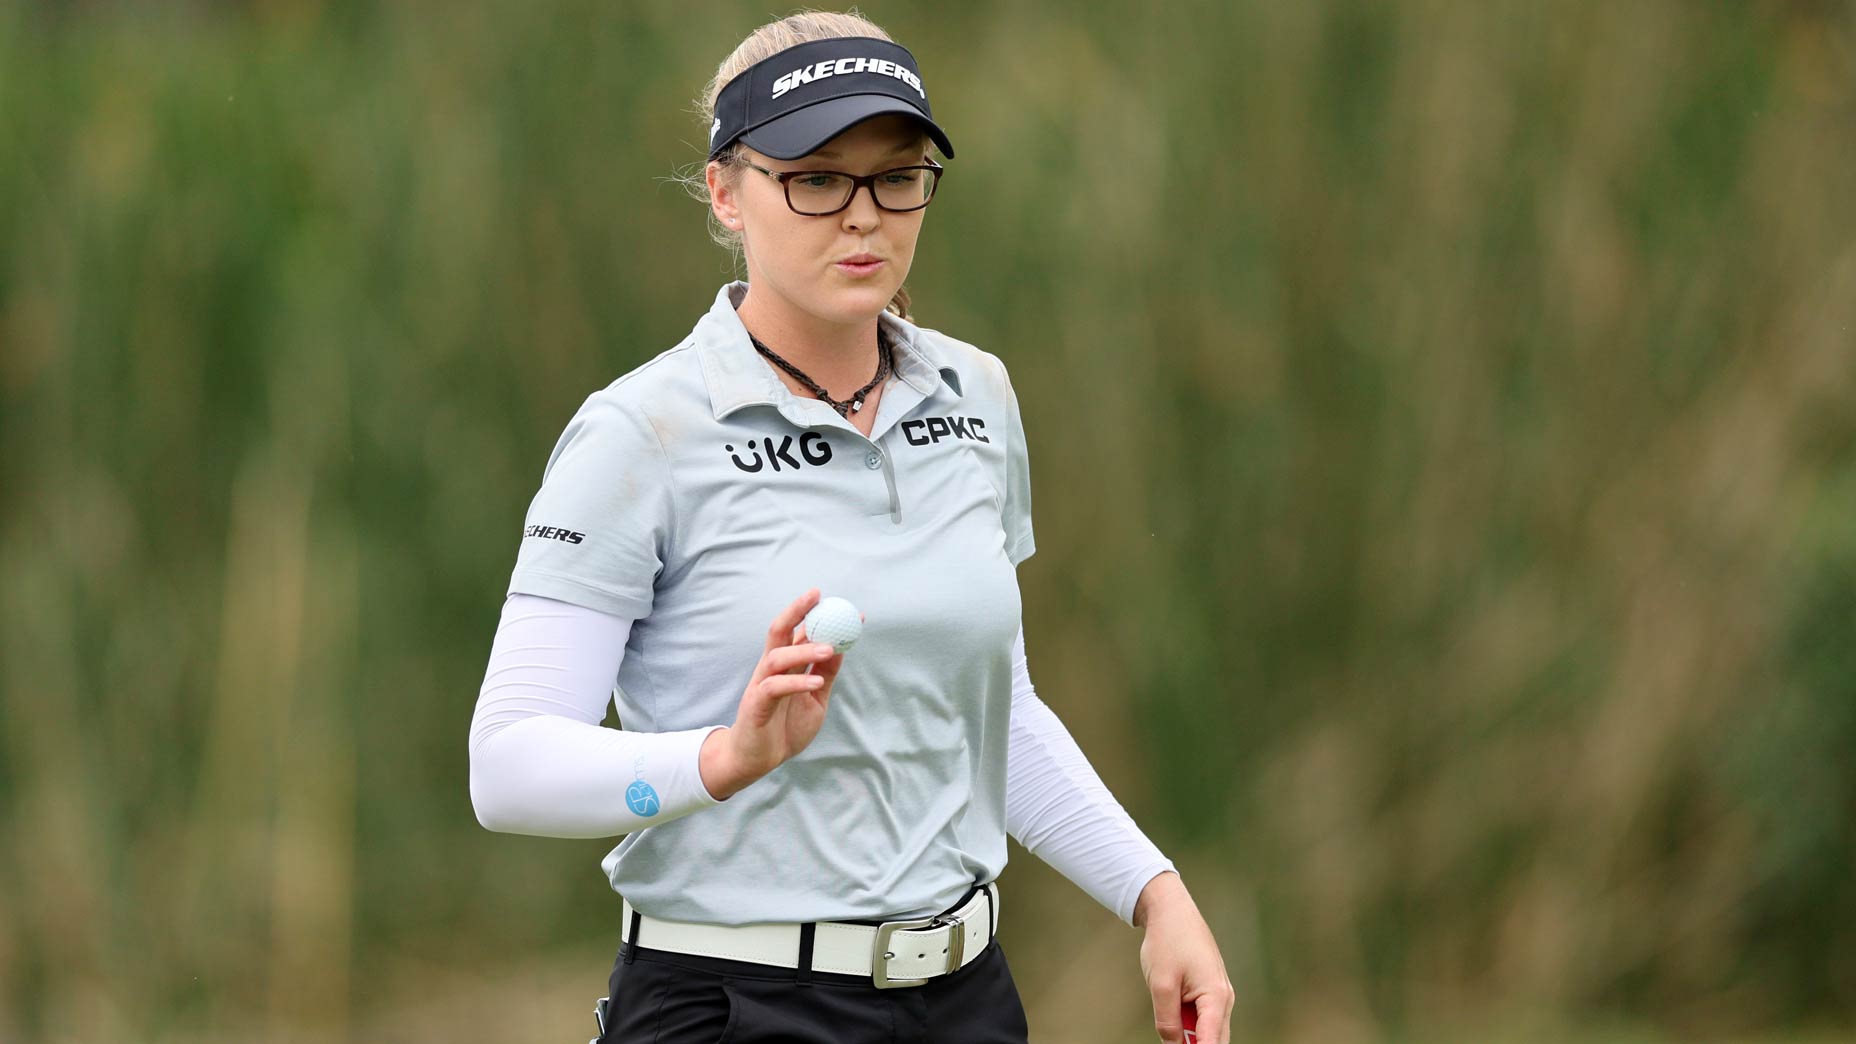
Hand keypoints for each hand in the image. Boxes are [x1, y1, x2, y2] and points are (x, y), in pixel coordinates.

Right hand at [699, 588, 850, 798]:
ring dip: (803, 650)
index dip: (819, 618)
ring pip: (777, 656)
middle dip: (796, 611)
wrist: (757, 760)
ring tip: (830, 649)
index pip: (800, 633)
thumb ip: (825, 675)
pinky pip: (774, 687)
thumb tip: (842, 649)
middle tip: (818, 597)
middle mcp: (771, 669)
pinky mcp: (755, 704)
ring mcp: (761, 685)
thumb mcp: (815, 700)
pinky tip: (815, 682)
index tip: (844, 607)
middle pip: (779, 631)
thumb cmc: (784, 728)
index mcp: (785, 666)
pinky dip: (795, 682)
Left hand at [1136, 872, 1233, 1043]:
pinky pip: (1202, 1019)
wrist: (1171, 912)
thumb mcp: (1161, 984)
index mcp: (1216, 997)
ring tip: (1171, 1008)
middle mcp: (1224, 999)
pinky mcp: (1209, 992)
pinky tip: (1172, 1018)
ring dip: (1190, 1037)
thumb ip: (1168, 1020)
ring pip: (1207, 1031)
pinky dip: (1189, 1025)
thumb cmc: (1168, 943)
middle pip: (1214, 1041)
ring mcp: (1218, 995)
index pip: (1212, 1042)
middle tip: (1172, 1041)